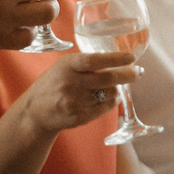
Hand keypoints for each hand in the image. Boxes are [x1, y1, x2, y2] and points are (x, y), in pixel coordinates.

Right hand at [13, 48, 143, 134]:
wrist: (34, 111)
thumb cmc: (53, 84)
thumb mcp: (63, 66)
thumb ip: (85, 63)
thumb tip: (117, 59)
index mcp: (67, 66)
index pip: (94, 60)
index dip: (115, 59)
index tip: (131, 57)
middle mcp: (70, 83)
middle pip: (107, 79)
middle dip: (128, 75)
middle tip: (138, 72)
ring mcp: (74, 102)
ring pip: (109, 94)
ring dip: (118, 89)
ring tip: (118, 86)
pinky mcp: (78, 117)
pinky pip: (104, 108)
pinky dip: (112, 101)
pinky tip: (109, 98)